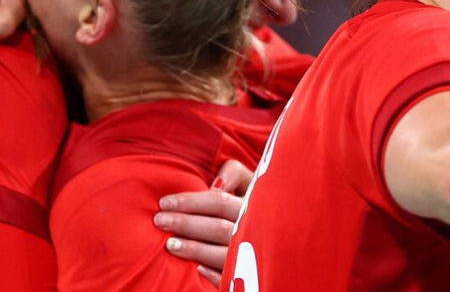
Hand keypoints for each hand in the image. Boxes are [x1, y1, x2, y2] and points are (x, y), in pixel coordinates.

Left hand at [155, 159, 253, 286]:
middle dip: (185, 223)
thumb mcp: (253, 182)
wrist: (289, 230)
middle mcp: (256, 228)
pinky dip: (213, 274)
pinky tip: (197, 270)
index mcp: (255, 204)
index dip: (190, 201)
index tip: (165, 202)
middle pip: (217, 227)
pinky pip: (231, 276)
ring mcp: (255, 253)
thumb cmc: (260, 204)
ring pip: (222, 253)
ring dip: (194, 249)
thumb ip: (235, 173)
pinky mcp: (252, 274)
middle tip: (159, 221)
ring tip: (169, 244)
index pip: (219, 201)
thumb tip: (215, 182)